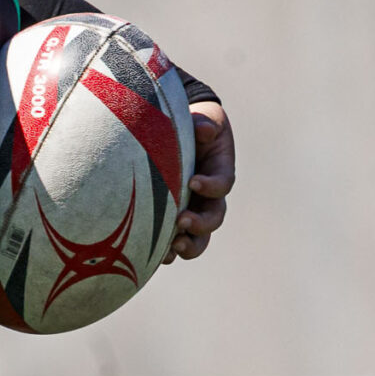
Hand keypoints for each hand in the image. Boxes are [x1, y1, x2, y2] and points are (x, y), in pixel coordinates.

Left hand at [169, 101, 233, 261]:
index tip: (193, 182)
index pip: (223, 184)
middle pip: (214, 219)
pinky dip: (165, 252)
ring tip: (171, 248)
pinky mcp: (172, 221)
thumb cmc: (190, 124)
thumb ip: (205, 123)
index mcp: (218, 172)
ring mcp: (192, 211)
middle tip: (182, 222)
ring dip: (187, 246)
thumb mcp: (202, 118)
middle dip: (200, 224)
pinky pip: (173, 243)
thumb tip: (202, 128)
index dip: (212, 186)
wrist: (173, 133)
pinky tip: (151, 256)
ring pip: (197, 239)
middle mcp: (208, 197)